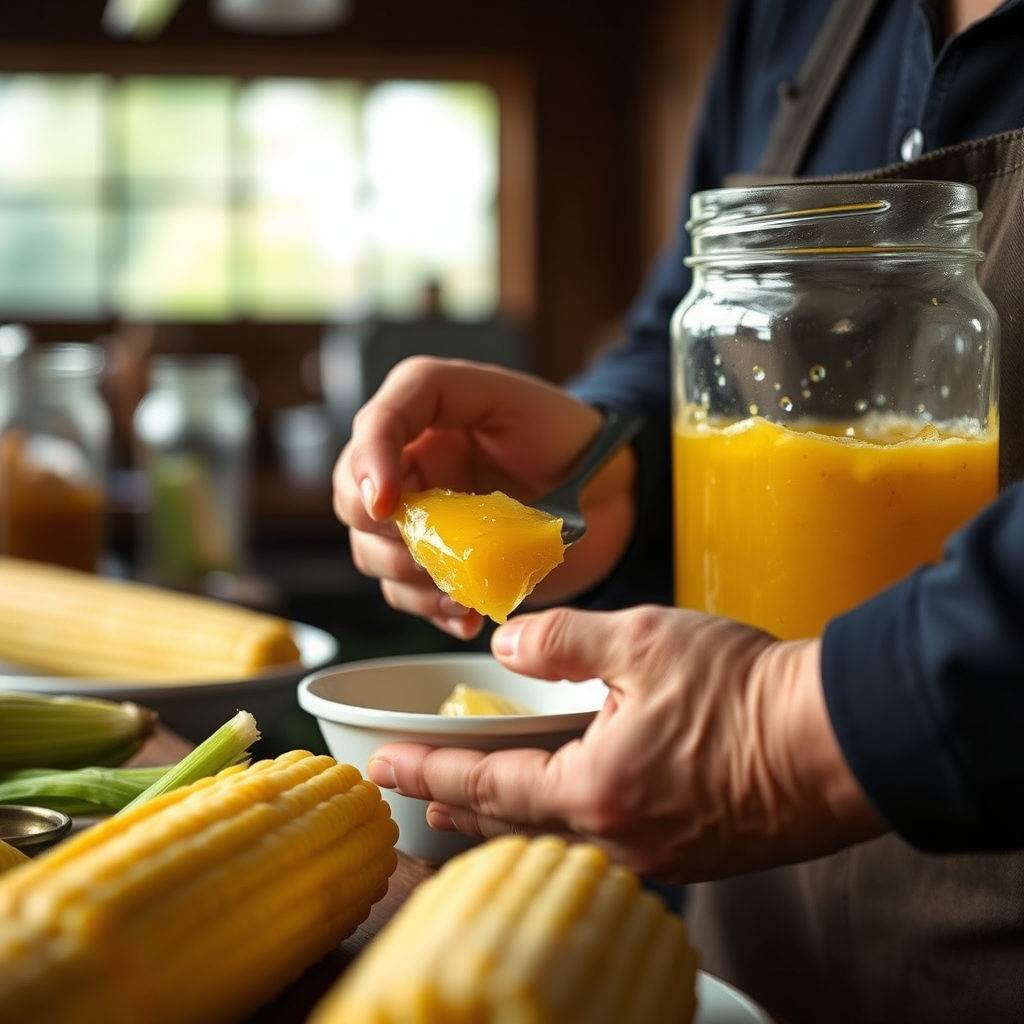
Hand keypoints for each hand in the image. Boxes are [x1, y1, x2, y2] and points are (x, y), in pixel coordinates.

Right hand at [332, 356, 638, 637]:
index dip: (368, 466)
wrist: (613, 493)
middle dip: (383, 531)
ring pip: (372, 551)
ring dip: (407, 577)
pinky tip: (465, 615)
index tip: (386, 505)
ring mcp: (423, 515)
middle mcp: (412, 464)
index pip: (373, 427)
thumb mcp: (514, 398)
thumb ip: (444, 402)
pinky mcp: (442, 559)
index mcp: (426, 412)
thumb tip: (392, 476)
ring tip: (456, 591)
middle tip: (428, 552)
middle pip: (352, 497)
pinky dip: (430, 609)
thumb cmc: (569, 437)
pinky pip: (408, 592)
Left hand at [366, 604, 886, 881]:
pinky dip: (571, 821)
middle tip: (419, 798)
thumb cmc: (745, 689)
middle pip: (516, 823)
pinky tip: (576, 806)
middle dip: (460, 806)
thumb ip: (563, 639)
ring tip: (480, 805)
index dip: (428, 771)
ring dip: (513, 816)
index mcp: (594, 787)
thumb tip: (512, 643)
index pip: (486, 782)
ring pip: (562, 837)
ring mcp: (659, 853)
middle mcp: (618, 837)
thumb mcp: (641, 640)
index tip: (385, 768)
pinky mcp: (696, 852)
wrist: (840, 738)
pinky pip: (611, 842)